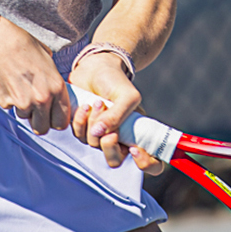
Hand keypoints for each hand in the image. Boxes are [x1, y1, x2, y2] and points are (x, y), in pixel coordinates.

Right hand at [0, 19, 69, 134]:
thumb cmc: (21, 44)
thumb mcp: (47, 58)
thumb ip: (52, 78)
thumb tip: (53, 89)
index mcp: (57, 87)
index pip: (62, 121)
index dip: (56, 120)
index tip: (51, 116)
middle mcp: (42, 98)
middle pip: (43, 128)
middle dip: (39, 121)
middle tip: (34, 110)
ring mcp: (22, 102)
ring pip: (25, 117)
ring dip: (22, 107)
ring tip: (17, 86)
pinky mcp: (5, 102)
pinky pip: (9, 108)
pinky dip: (8, 99)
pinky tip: (6, 82)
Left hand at [68, 51, 161, 173]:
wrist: (95, 68)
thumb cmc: (116, 82)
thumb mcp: (126, 95)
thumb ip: (118, 115)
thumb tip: (99, 133)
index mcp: (139, 134)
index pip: (151, 163)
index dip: (146, 163)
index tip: (134, 148)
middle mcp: (120, 139)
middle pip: (114, 161)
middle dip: (109, 146)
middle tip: (110, 130)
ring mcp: (100, 136)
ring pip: (94, 145)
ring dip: (95, 123)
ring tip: (98, 102)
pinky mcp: (83, 129)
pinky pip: (79, 135)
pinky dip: (80, 120)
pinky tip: (85, 106)